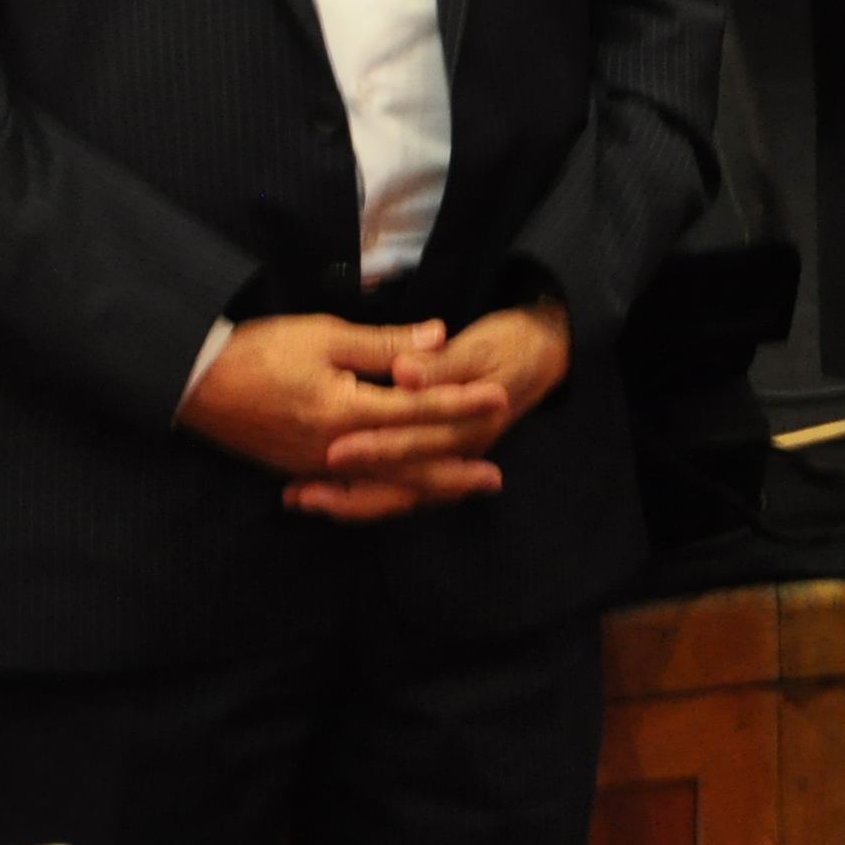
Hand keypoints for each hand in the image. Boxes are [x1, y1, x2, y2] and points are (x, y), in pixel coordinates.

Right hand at [179, 312, 515, 518]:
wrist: (194, 383)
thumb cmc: (258, 351)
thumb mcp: (324, 336)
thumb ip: (385, 345)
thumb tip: (440, 339)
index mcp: (344, 411)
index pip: (416, 408)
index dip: (460, 403)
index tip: (498, 399)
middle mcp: (334, 448)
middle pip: (406, 463)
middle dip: (452, 470)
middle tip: (494, 478)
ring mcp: (315, 466)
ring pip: (381, 484)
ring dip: (423, 489)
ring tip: (460, 492)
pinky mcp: (299, 470)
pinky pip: (351, 491)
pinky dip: (382, 496)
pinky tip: (402, 496)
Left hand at [302, 298, 573, 522]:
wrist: (545, 353)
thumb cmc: (510, 344)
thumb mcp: (479, 346)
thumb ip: (440, 364)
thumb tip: (406, 373)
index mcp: (470, 424)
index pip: (416, 443)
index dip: (375, 450)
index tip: (333, 453)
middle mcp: (460, 452)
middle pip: (402, 486)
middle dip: (349, 492)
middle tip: (301, 494)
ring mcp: (451, 460)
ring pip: (397, 496)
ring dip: (349, 501)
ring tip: (300, 499)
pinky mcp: (440, 460)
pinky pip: (399, 490)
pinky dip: (361, 495)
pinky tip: (323, 491)